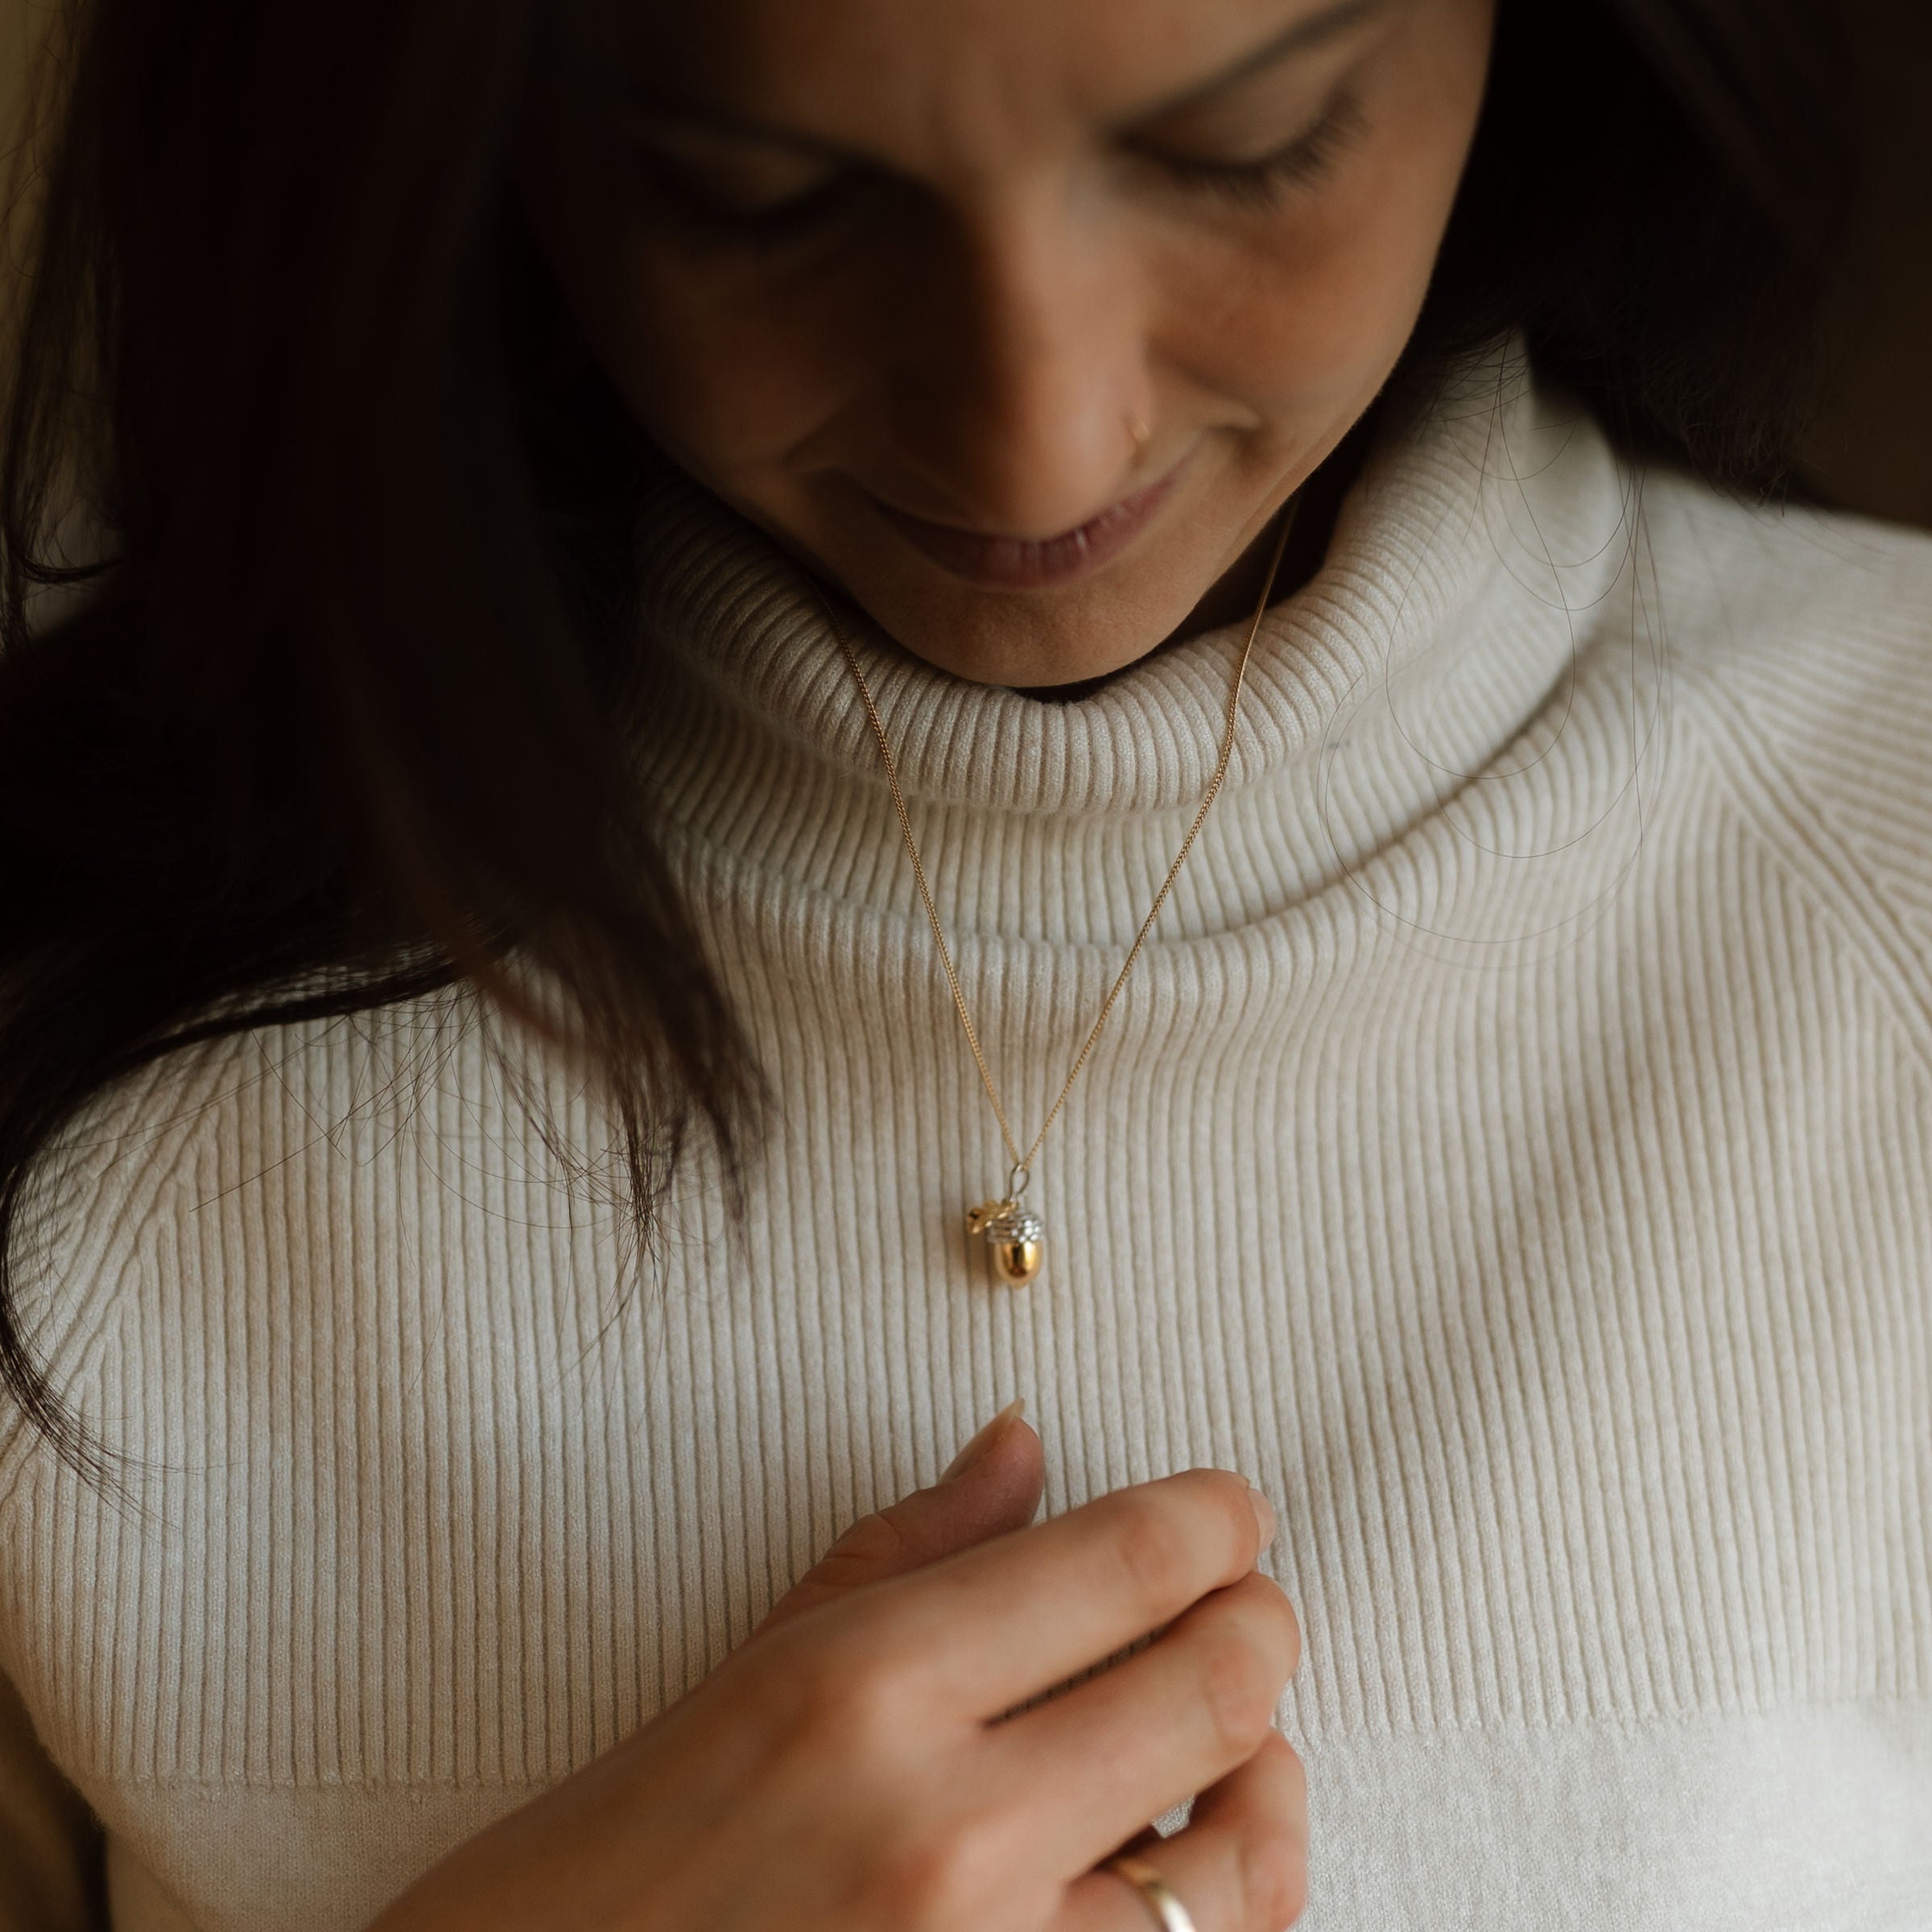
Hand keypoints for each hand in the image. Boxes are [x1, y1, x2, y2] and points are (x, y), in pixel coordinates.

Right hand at [366, 1403, 1306, 1931]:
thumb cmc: (619, 1854)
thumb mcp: (755, 1663)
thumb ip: (916, 1546)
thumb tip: (1028, 1446)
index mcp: (871, 1683)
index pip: (1126, 1561)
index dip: (1215, 1519)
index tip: (1228, 1511)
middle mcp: (948, 1825)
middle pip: (1214, 1687)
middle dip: (1259, 1622)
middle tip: (1244, 1602)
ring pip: (1242, 1858)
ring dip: (1262, 1776)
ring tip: (1232, 1743)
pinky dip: (1215, 1898)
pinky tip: (1183, 1857)